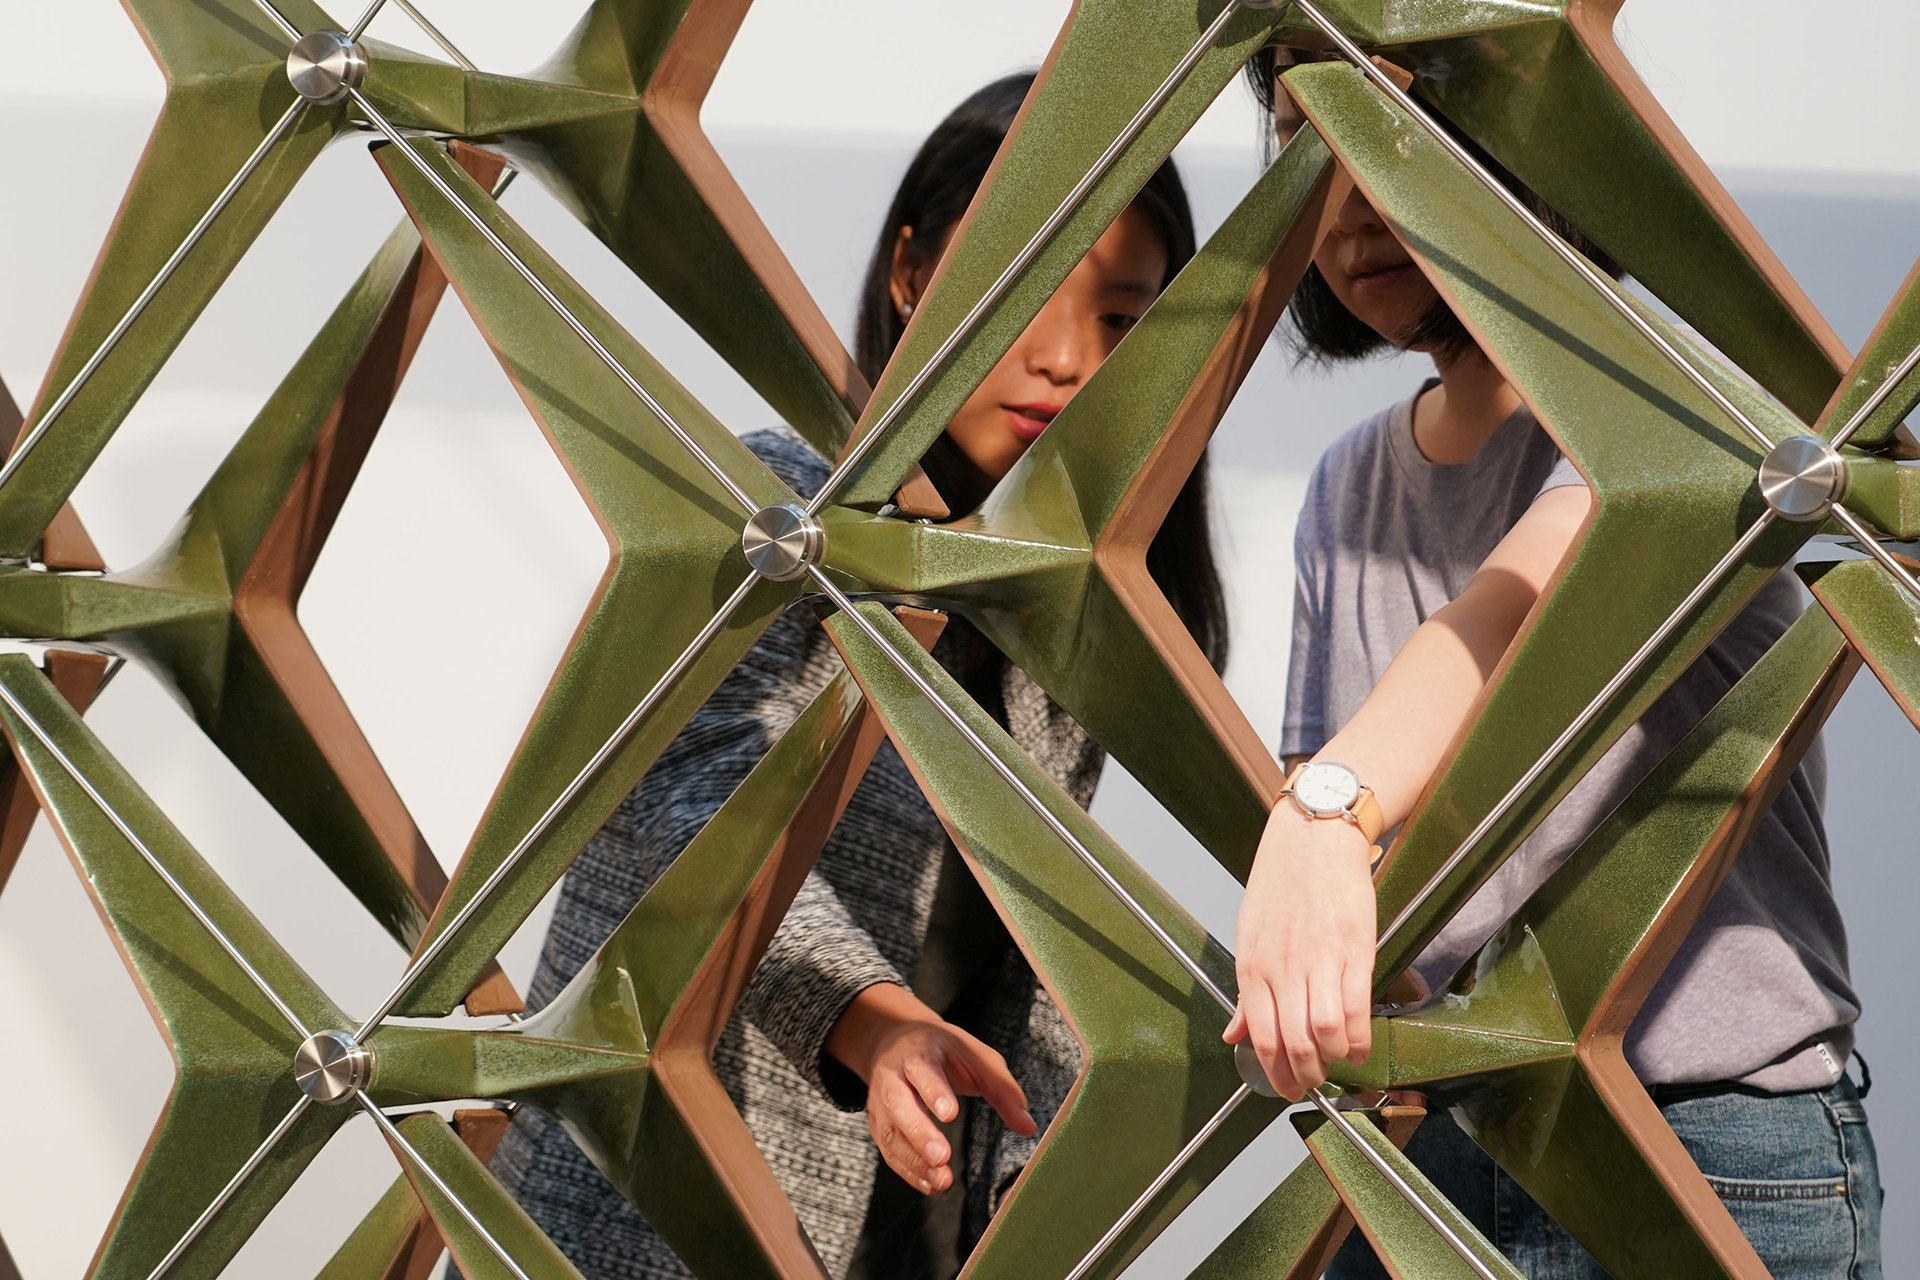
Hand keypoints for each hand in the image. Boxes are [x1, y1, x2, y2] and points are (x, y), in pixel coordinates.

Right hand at [827, 983, 1036, 1194]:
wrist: (895, 1042)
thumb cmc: (944, 1052)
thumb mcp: (976, 1056)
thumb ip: (1002, 1089)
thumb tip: (1028, 1127)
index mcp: (919, 1051)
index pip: (923, 1069)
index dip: (934, 1092)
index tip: (950, 1115)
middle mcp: (893, 1075)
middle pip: (898, 1102)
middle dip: (919, 1132)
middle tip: (942, 1156)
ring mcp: (880, 1101)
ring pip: (890, 1132)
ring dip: (914, 1160)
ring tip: (941, 1181)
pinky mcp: (878, 1124)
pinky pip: (888, 1150)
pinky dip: (908, 1170)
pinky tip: (930, 1184)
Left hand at [1226, 806, 1376, 1099]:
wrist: (1314, 836)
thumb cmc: (1281, 882)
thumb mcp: (1249, 933)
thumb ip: (1246, 990)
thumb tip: (1233, 1034)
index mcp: (1252, 965)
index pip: (1260, 1037)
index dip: (1274, 1072)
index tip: (1284, 1086)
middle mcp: (1282, 968)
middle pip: (1293, 1044)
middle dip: (1305, 1076)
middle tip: (1313, 1083)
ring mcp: (1319, 960)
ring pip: (1325, 1034)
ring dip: (1333, 1061)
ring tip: (1337, 1063)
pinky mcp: (1354, 949)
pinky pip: (1356, 1010)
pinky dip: (1360, 1039)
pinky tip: (1359, 1045)